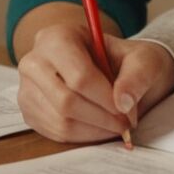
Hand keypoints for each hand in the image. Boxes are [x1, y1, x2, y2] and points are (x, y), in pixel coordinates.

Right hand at [16, 21, 173, 142]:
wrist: (116, 69)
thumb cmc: (128, 61)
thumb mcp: (144, 59)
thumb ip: (138, 76)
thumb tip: (123, 102)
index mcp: (59, 37)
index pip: (79, 76)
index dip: (105, 98)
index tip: (126, 111)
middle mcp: (35, 61)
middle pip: (66, 101)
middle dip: (101, 117)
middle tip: (125, 124)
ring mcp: (28, 88)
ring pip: (60, 120)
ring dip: (94, 130)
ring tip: (116, 126)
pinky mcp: (30, 111)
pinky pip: (55, 132)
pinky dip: (83, 136)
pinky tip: (100, 128)